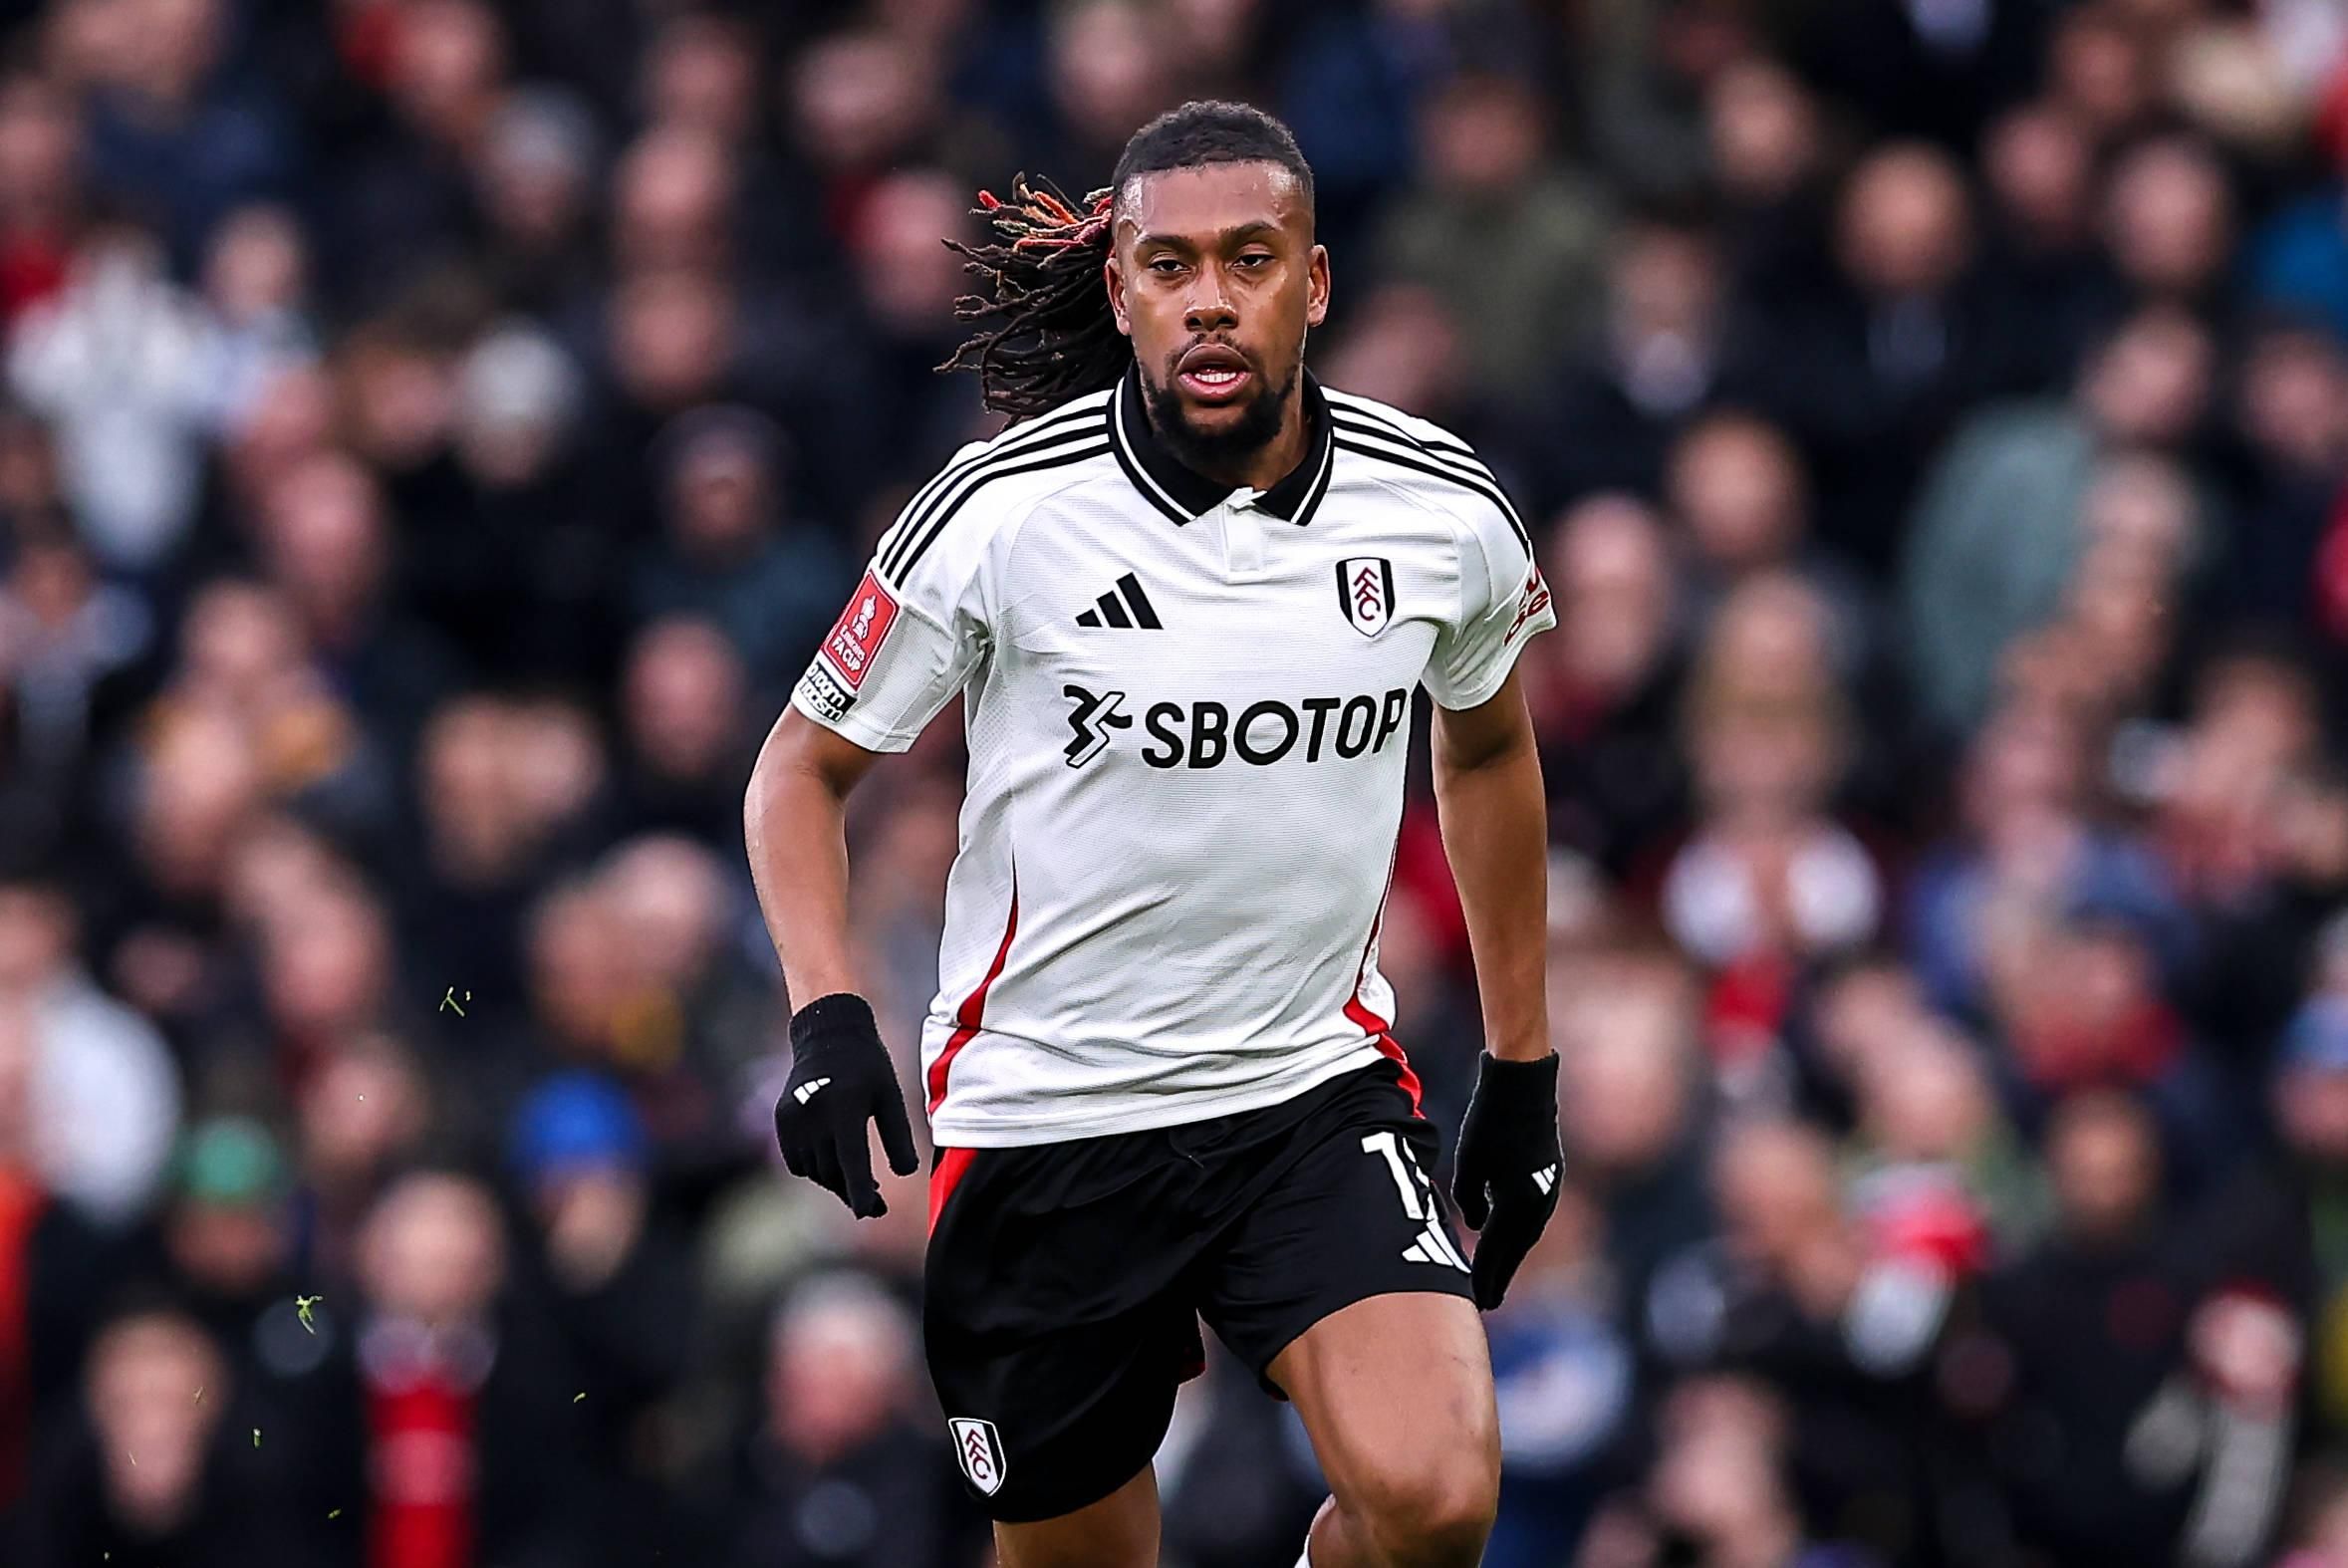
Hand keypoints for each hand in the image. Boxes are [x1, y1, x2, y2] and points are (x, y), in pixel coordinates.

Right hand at [775, 993, 918, 1217]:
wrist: (827, 1035)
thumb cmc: (867, 1065)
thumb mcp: (890, 1095)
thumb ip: (898, 1135)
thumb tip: (905, 1173)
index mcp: (845, 1107)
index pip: (851, 1162)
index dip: (860, 1193)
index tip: (869, 1212)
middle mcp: (814, 1116)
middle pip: (833, 1171)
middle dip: (854, 1192)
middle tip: (877, 1206)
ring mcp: (793, 1120)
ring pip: (815, 1170)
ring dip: (836, 1182)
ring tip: (860, 1183)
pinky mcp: (782, 1121)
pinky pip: (798, 1162)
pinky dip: (815, 1169)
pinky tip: (835, 1163)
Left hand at [1451, 1050, 1561, 1308]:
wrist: (1524, 1086)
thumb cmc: (1489, 1122)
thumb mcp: (1469, 1163)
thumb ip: (1471, 1201)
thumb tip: (1478, 1227)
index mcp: (1517, 1204)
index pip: (1497, 1251)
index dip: (1485, 1277)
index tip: (1476, 1301)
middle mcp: (1538, 1204)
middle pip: (1516, 1250)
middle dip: (1500, 1275)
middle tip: (1488, 1301)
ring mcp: (1548, 1190)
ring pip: (1526, 1234)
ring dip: (1511, 1256)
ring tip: (1498, 1276)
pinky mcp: (1550, 1177)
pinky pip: (1533, 1216)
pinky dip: (1519, 1233)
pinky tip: (1509, 1238)